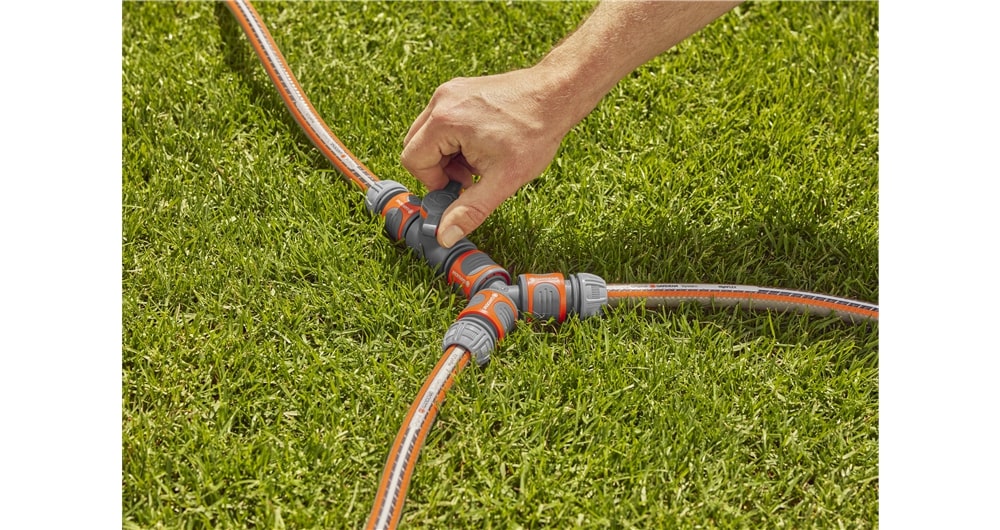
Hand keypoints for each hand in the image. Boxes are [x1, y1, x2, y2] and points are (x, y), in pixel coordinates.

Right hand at [400, 68, 571, 246]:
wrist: (556, 96)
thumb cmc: (534, 133)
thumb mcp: (503, 180)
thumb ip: (470, 210)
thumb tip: (444, 235)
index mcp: (445, 120)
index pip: (413, 160)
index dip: (433, 182)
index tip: (461, 187)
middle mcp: (442, 101)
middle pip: (416, 146)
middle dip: (439, 168)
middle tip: (471, 176)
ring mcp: (451, 92)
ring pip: (428, 134)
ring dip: (447, 155)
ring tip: (480, 161)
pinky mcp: (460, 90)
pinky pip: (442, 121)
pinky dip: (455, 139)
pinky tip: (483, 145)